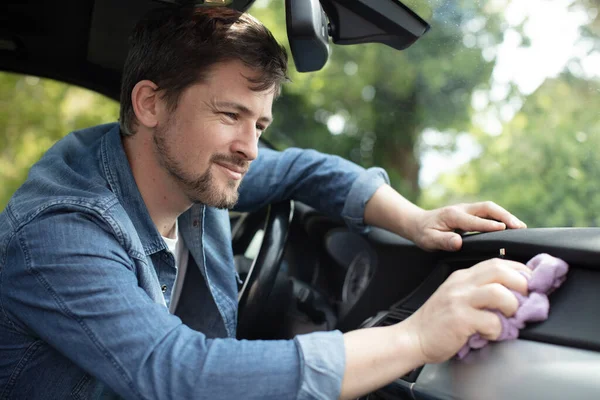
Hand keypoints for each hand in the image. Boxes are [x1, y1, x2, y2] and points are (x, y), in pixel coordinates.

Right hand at [400, 258, 530, 363]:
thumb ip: (479, 292)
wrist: (413, 338)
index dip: (519, 270)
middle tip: (528, 299)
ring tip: (509, 317)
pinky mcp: (459, 318)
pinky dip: (498, 329)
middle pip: (499, 270)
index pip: (496, 263)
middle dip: (521, 283)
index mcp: (462, 277)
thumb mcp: (457, 298)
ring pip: (498, 292)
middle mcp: (460, 284)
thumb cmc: (438, 322)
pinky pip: (490, 320)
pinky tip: (491, 333)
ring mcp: (459, 300)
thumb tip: (513, 296)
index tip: (532, 283)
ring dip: (512, 305)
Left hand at [410, 201, 526, 250]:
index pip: (474, 220)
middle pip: (487, 208)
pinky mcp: (471, 213)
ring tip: (521, 227)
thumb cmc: (424, 233)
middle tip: (520, 227)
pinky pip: (488, 213)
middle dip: (505, 216)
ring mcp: (467, 209)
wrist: (418, 223)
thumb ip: (443, 241)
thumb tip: (458, 242)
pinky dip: (501, 217)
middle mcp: (462, 209)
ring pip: (490, 209)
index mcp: (453, 215)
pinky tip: (511, 227)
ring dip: (506, 215)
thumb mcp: (428, 240)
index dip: (489, 225)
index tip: (504, 230)